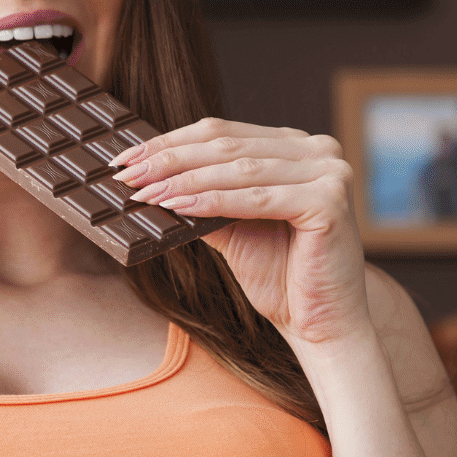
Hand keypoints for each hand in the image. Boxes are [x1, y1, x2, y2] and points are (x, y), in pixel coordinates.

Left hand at [111, 118, 368, 346]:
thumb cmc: (280, 276)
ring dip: (184, 181)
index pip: (222, 134)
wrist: (319, 323)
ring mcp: (330, 172)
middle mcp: (318, 150)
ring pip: (240, 170)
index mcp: (295, 147)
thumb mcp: (231, 227)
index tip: (126, 159)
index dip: (170, 143)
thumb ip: (201, 197)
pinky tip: (179, 205)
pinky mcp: (330, 201)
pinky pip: (259, 198)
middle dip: (169, 160)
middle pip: (227, 146)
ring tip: (144, 193)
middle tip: (125, 174)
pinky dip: (215, 201)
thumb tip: (148, 181)